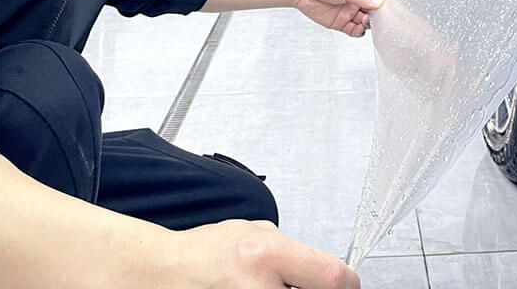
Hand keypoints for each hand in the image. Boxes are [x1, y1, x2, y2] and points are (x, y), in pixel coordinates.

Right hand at [166, 218, 358, 287]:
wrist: (167, 274)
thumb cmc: (207, 252)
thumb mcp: (255, 232)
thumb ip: (292, 251)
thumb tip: (323, 269)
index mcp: (266, 256)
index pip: (332, 276)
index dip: (349, 281)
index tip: (349, 282)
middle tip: (307, 284)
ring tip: (273, 286)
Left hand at [294, 0, 384, 36]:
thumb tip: (379, 3)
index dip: (382, 2)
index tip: (387, 9)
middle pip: (372, 10)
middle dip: (376, 15)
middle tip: (376, 18)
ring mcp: (348, 11)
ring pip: (364, 21)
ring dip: (367, 23)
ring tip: (365, 22)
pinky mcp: (340, 23)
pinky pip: (353, 30)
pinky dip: (358, 31)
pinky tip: (358, 29)